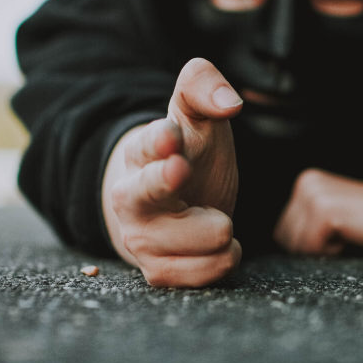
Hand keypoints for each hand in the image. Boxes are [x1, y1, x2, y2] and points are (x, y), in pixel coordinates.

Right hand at [103, 58, 242, 286]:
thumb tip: (230, 102)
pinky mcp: (157, 271)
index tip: (171, 135)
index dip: (160, 140)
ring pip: (193, 239)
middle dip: (160, 180)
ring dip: (219, 230)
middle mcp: (132, 195)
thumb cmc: (191, 155)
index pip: (147, 144)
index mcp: (142, 152)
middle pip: (142, 191)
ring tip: (216, 220)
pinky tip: (220, 247)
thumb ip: (205, 88)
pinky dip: (221, 262)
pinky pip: (200, 273)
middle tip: (179, 170)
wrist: (175, 205)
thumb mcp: (198, 116)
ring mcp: (140, 236)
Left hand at [273, 169, 362, 254]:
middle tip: (347, 235)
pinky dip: (334, 253)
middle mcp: (306, 183)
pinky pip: (312, 250)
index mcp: (307, 181)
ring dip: (324, 251)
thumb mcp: (336, 215)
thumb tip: (281, 241)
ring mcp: (314, 195)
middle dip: (313, 248)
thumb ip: (308, 220)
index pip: (285, 230)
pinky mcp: (325, 212)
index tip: (340, 233)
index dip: (311, 244)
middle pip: (286, 238)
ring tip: (351, 233)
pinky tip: (354, 235)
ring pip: (298, 246)